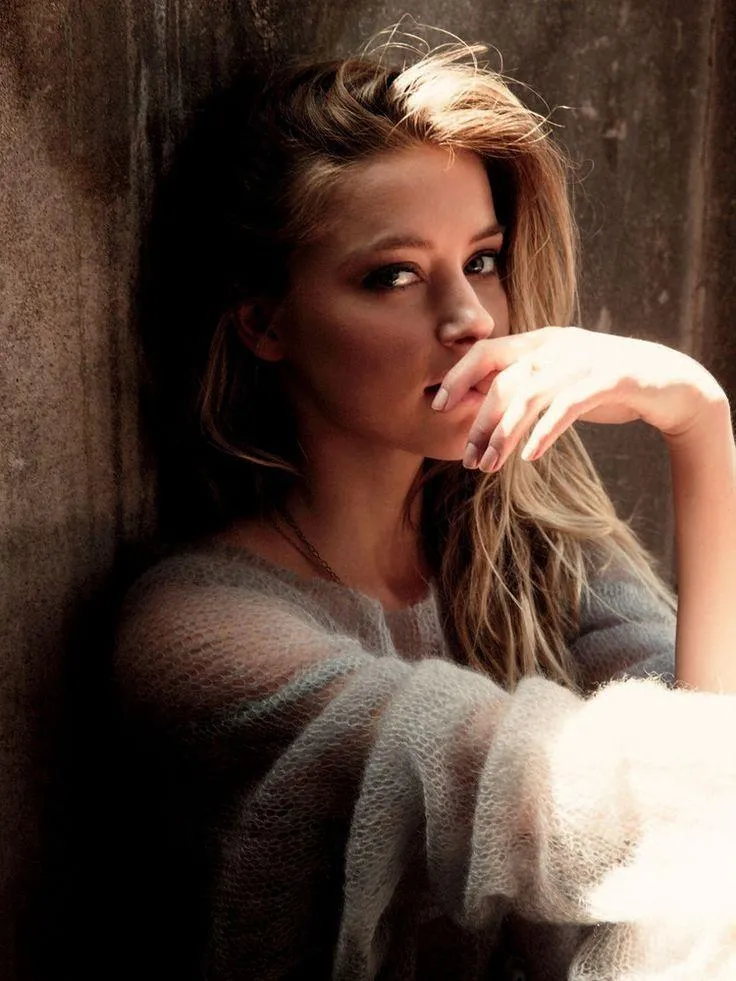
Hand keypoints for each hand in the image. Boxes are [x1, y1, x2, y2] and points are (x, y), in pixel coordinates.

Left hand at [432, 326, 726, 470]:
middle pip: (504, 382)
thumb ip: (524, 386)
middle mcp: (557, 346)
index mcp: (540, 341)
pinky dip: (544, 432)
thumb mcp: (558, 380)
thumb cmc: (604, 386)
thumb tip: (481, 412)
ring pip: (530, 396)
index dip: (459, 376)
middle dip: (480, 424)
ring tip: (490, 465)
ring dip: (505, 435)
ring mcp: (583, 360)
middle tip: (469, 460)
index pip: (486, 351)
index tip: (437, 406)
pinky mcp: (609, 379)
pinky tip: (529, 455)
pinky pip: (567, 406)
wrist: (669, 383)